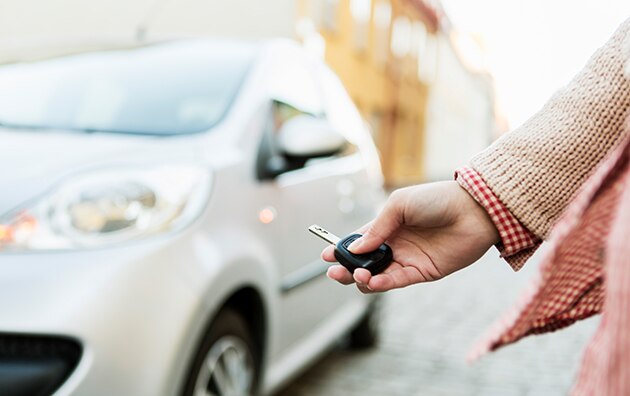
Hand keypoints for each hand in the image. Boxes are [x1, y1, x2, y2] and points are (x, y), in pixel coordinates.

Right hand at [323, 181, 499, 292]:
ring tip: (359, 274)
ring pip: (377, 276)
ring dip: (363, 278)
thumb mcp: (400, 204)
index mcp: (386, 225)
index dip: (341, 250)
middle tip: (335, 271)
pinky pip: (396, 281)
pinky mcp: (422, 272)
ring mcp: (407, 259)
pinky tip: (373, 281)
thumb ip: (376, 227)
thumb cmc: (437, 199)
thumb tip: (355, 249)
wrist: (473, 211)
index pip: (358, 241)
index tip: (327, 256)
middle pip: (363, 263)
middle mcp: (394, 244)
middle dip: (346, 269)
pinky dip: (382, 284)